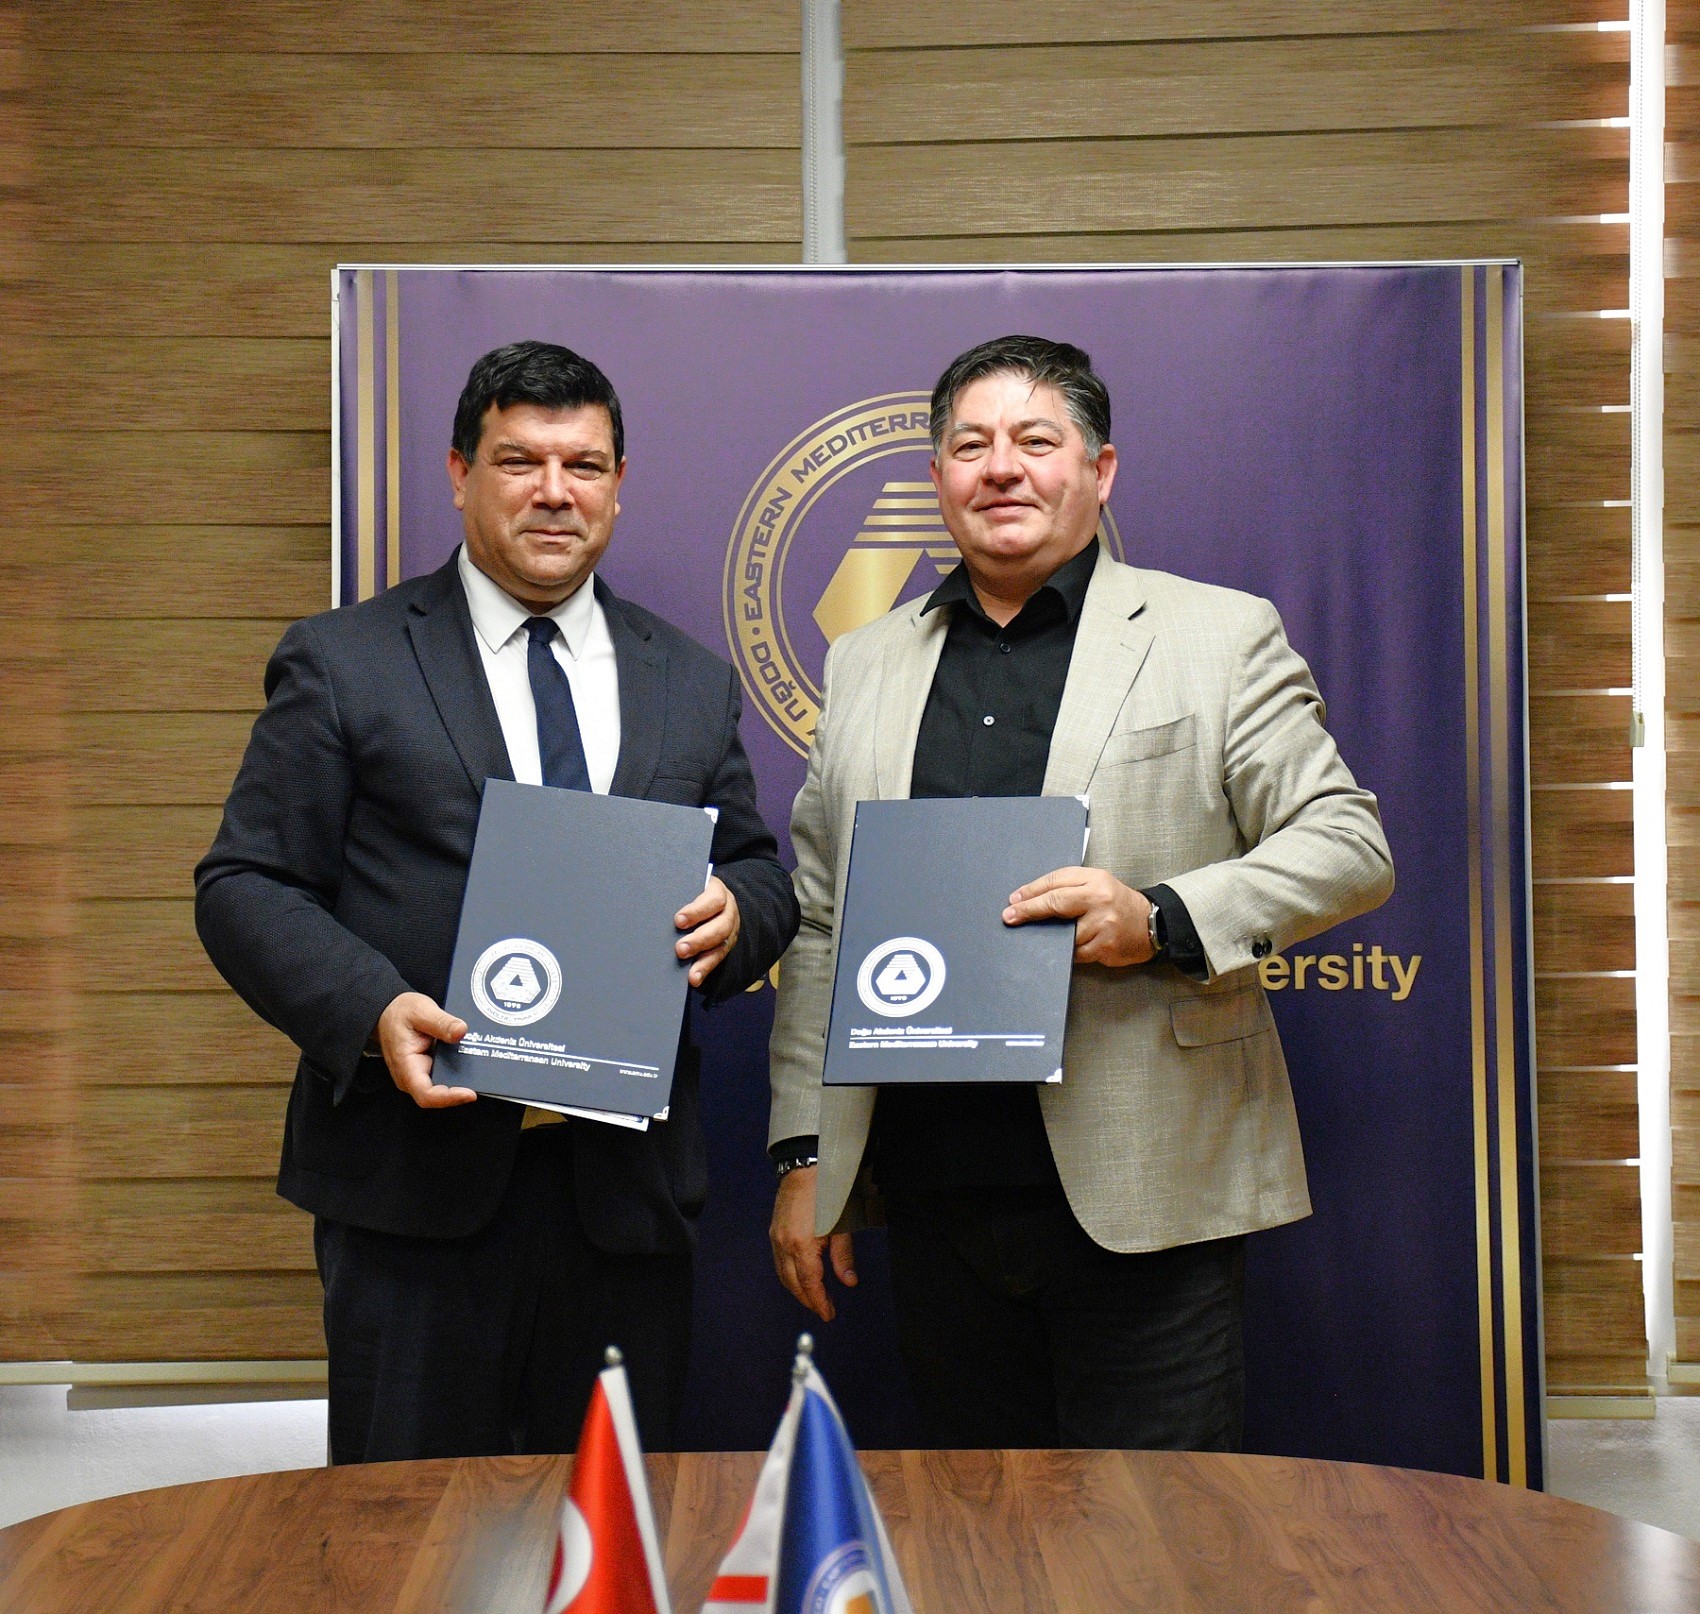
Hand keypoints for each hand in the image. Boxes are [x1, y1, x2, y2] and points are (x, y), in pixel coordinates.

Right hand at [375, 991, 476, 1107]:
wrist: (389, 1011)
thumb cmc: (400, 1012)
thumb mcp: (421, 1011)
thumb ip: (441, 1022)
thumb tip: (461, 1031)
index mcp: (406, 1067)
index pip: (426, 1095)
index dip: (449, 1098)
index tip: (470, 1093)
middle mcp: (412, 1077)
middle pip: (439, 1095)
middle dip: (462, 1090)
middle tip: (485, 1078)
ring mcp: (420, 1075)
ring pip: (444, 1087)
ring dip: (463, 1081)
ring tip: (484, 1070)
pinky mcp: (428, 1069)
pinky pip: (445, 1076)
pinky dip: (459, 1072)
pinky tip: (474, 1062)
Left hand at [676, 874, 739, 987]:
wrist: (711, 899)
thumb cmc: (691, 893)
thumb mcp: (688, 887)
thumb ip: (678, 894)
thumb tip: (652, 904)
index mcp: (718, 892)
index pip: (712, 900)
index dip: (696, 911)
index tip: (678, 920)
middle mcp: (728, 912)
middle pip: (719, 927)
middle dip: (699, 940)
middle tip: (680, 949)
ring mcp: (730, 931)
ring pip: (721, 947)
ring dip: (704, 961)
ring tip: (691, 974)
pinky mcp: (725, 946)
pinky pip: (717, 959)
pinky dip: (705, 970)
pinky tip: (695, 979)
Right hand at [769, 1165, 857, 1321]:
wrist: (805, 1167)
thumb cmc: (825, 1193)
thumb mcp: (841, 1227)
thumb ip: (843, 1257)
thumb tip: (849, 1282)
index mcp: (801, 1245)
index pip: (810, 1284)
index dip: (819, 1302)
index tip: (829, 1314)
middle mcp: (784, 1245)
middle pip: (794, 1284)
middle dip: (808, 1300)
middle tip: (823, 1309)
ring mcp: (776, 1238)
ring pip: (783, 1275)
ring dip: (797, 1289)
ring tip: (814, 1297)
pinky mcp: (774, 1231)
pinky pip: (779, 1262)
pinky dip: (790, 1275)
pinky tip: (801, 1277)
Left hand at [1003, 866, 1154, 967]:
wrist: (1152, 923)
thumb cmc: (1117, 902)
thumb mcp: (1097, 884)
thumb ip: (1069, 887)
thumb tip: (1031, 898)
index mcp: (1095, 879)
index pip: (1056, 882)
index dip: (1032, 891)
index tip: (1014, 900)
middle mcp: (1099, 899)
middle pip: (1056, 902)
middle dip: (1029, 910)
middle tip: (1010, 916)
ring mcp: (1102, 924)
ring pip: (1063, 932)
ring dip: (1048, 936)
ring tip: (1039, 936)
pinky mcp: (1104, 946)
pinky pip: (1075, 952)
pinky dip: (1066, 951)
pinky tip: (1063, 949)